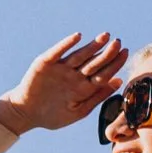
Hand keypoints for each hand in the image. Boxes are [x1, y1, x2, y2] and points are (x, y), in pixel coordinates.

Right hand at [0, 33, 127, 134]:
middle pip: (94, 62)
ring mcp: (60, 68)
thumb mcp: (78, 111)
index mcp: (84, 87)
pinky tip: (77, 37)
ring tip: (105, 37)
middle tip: (119, 43)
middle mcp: (74, 75)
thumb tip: (118, 81)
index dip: (115, 64)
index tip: (126, 53)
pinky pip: (58, 52)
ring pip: (79, 56)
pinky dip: (67, 44)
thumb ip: (98, 97)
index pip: (104, 73)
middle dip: (107, 53)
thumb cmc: (52, 115)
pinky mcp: (45, 63)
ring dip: (92, 46)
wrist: (25, 114)